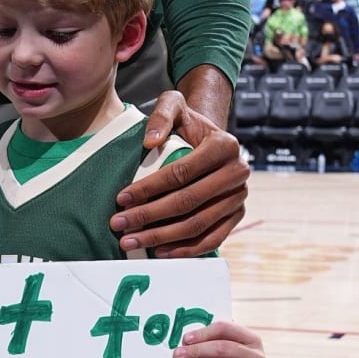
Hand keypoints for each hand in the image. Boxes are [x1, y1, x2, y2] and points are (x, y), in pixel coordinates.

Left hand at [113, 91, 248, 257]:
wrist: (209, 137)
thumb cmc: (188, 122)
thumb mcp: (175, 105)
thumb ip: (162, 115)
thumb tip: (149, 142)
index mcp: (224, 146)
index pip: (180, 173)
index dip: (149, 188)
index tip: (121, 199)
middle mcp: (238, 173)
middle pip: (188, 202)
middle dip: (149, 217)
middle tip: (119, 225)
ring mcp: (239, 197)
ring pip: (199, 224)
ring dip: (163, 237)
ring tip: (132, 241)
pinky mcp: (237, 215)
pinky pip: (213, 238)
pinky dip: (187, 249)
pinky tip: (161, 252)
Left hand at [173, 321, 264, 357]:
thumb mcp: (226, 348)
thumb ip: (212, 340)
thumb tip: (187, 340)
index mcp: (251, 339)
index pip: (225, 328)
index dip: (203, 333)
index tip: (185, 339)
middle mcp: (257, 356)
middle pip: (222, 347)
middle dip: (197, 350)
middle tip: (178, 354)